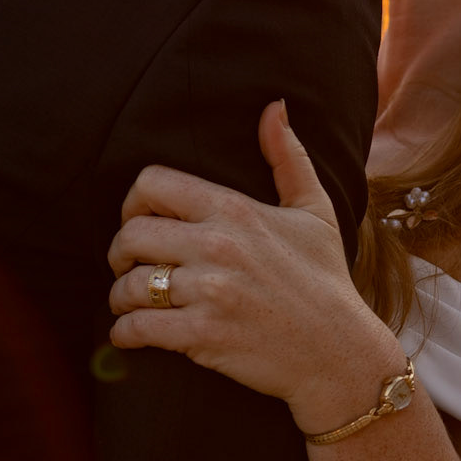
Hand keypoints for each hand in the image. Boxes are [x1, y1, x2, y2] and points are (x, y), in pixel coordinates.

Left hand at [108, 101, 402, 428]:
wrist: (340, 354)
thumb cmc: (326, 280)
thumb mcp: (315, 210)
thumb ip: (288, 157)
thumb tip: (275, 106)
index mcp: (235, 210)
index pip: (152, 184)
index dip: (134, 202)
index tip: (140, 222)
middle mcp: (218, 246)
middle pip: (130, 235)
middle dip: (120, 254)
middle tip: (128, 267)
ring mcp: (209, 293)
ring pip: (129, 285)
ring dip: (120, 296)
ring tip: (130, 302)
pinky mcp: (203, 336)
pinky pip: (137, 327)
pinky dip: (123, 332)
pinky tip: (130, 333)